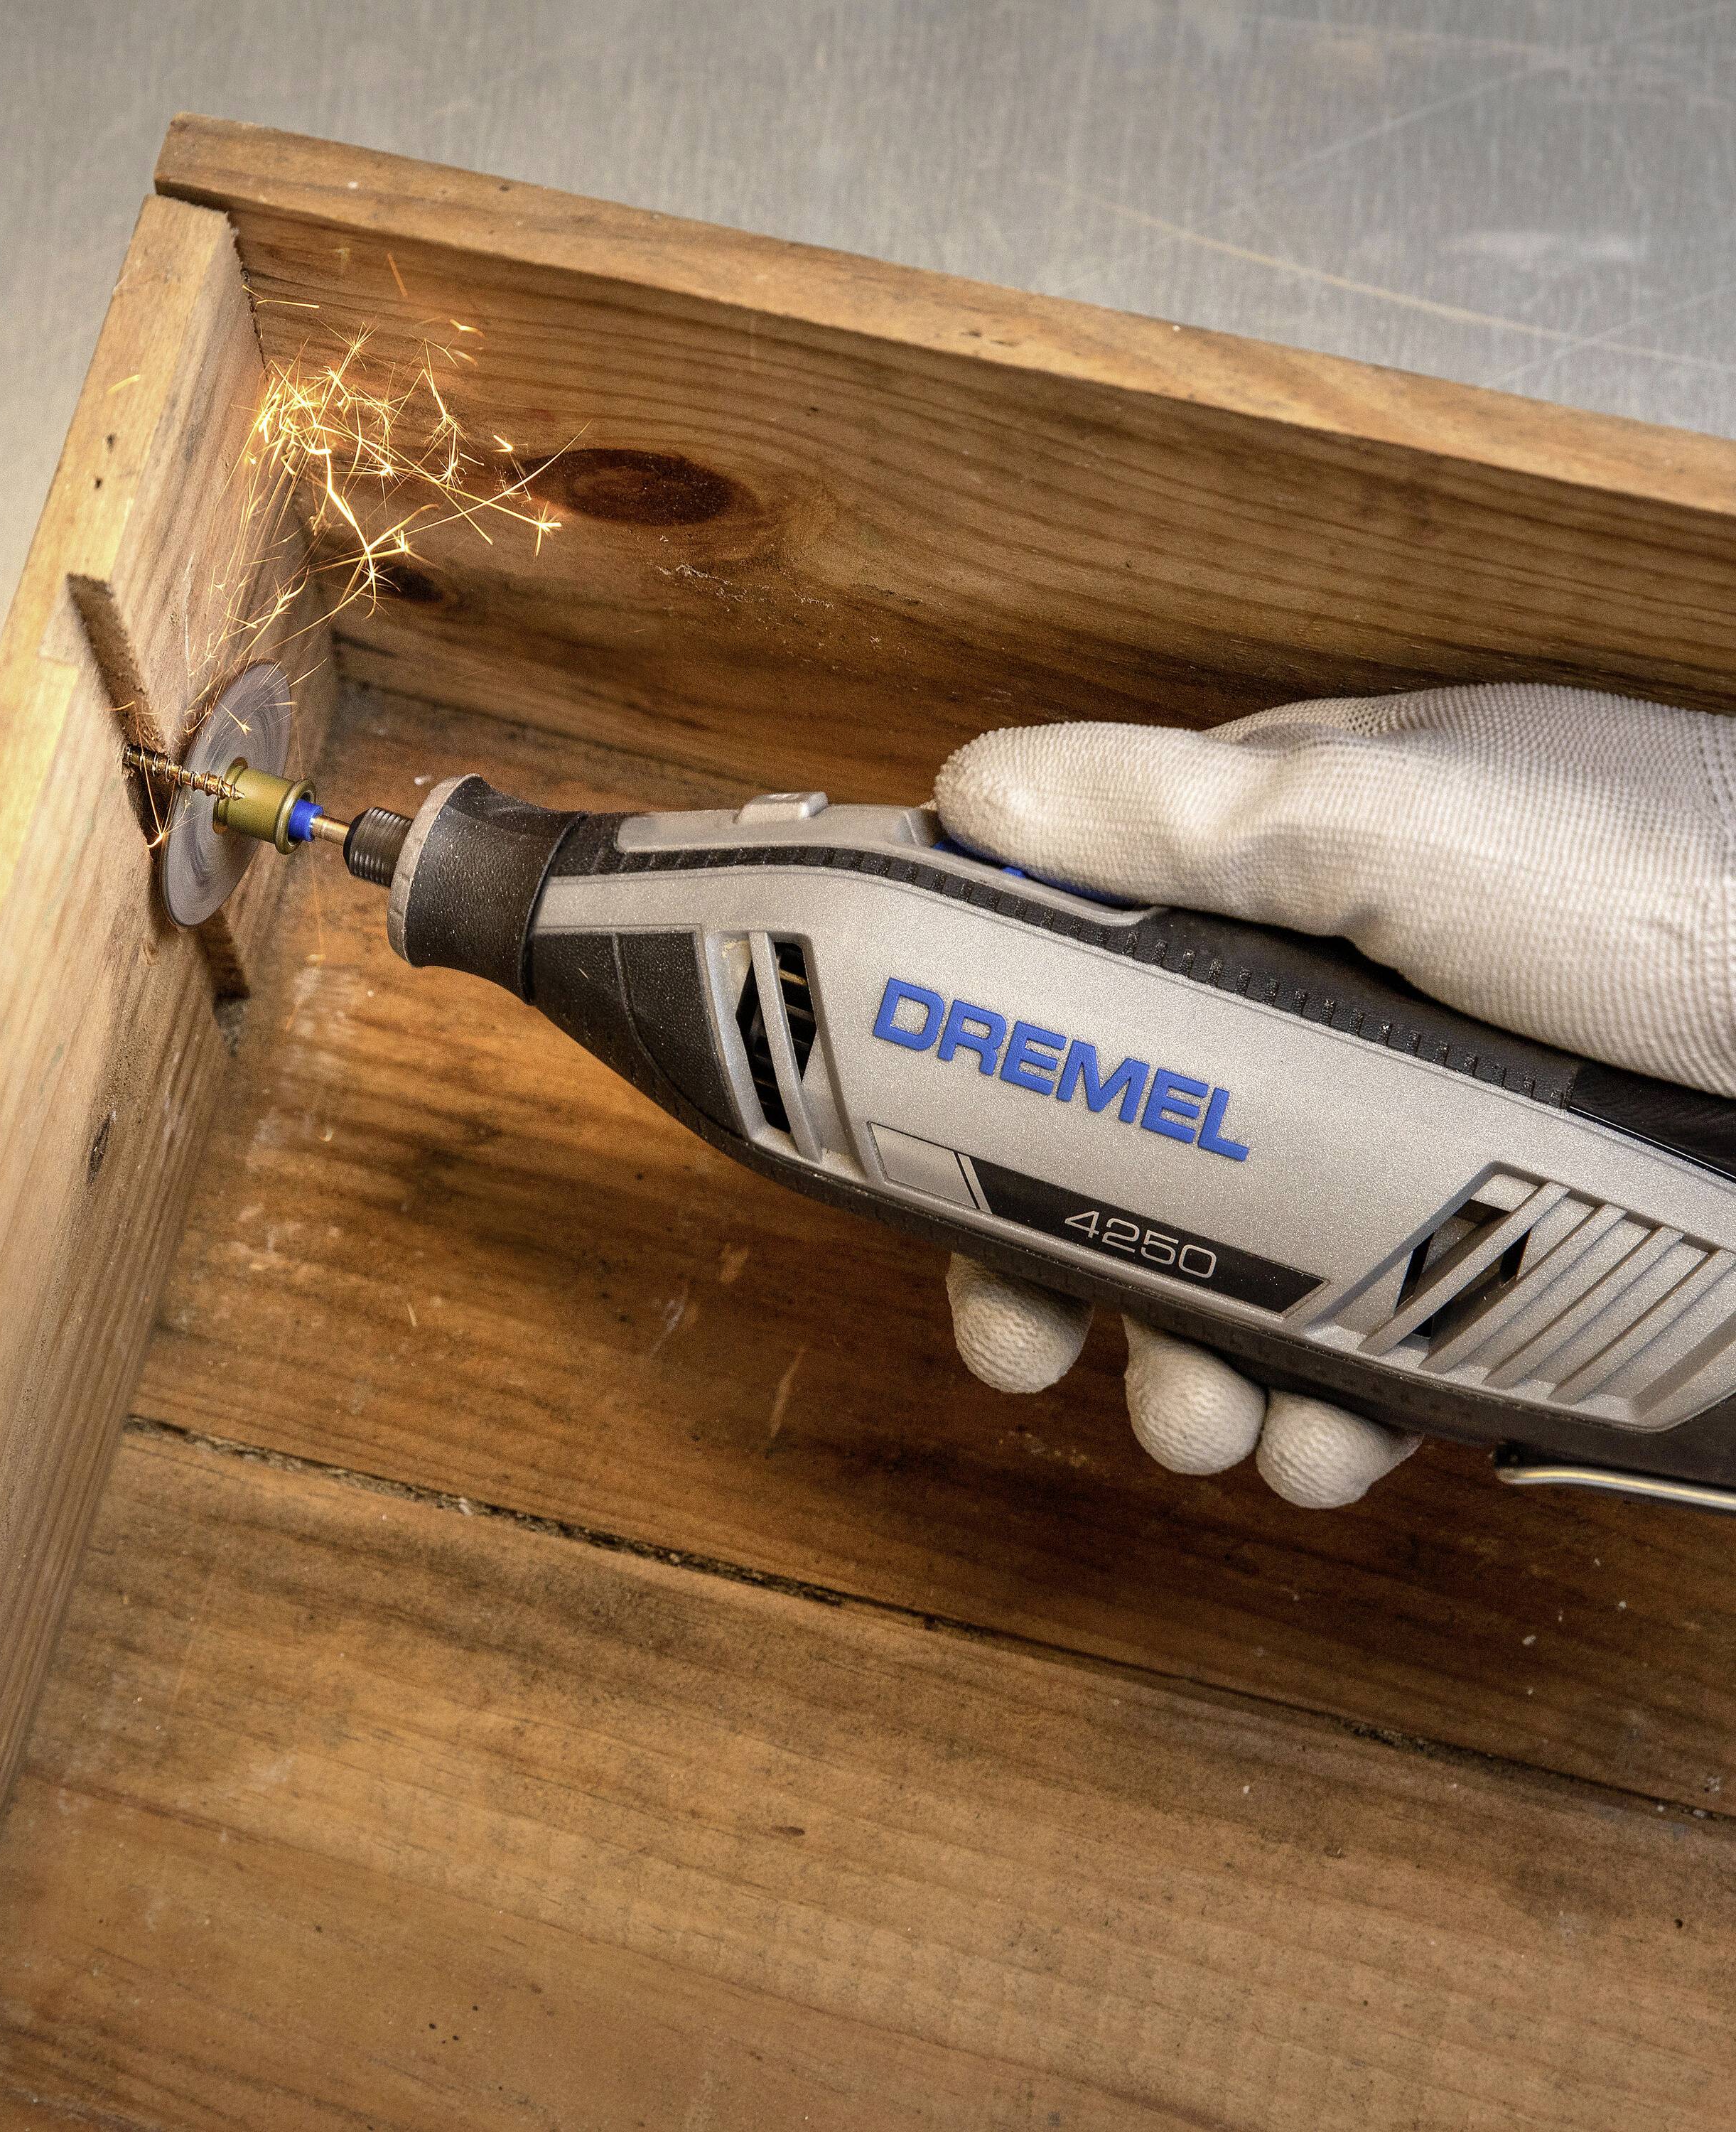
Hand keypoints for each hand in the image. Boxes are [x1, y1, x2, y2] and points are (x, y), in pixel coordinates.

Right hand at [934, 681, 1735, 1506]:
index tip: (900, 1157)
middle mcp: (1329, 1013)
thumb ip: (1191, 818)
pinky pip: (1360, 1357)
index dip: (963, 1067)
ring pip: (1231, 1276)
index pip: (1064, 961)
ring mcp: (1409, 1148)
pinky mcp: (1488, 1259)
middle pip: (1124, 1149)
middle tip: (1020, 1343)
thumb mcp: (1415, 824)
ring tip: (1205, 1419)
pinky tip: (1332, 1445)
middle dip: (1053, 1261)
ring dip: (1183, 1368)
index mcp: (1283, 878)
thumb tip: (977, 791)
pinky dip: (1322, 1419)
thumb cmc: (1688, 888)